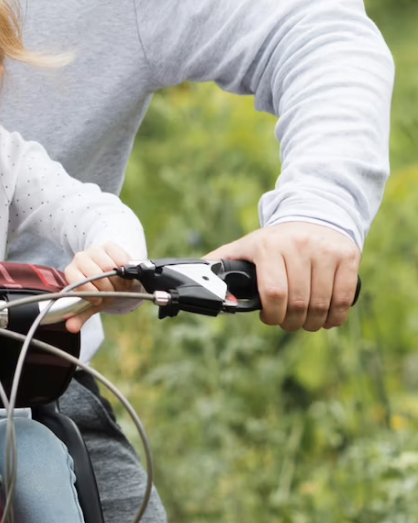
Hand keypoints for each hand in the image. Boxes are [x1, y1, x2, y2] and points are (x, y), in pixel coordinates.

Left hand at [62, 242, 138, 332]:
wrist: (111, 273)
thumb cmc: (99, 290)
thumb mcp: (90, 304)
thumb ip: (80, 315)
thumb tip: (71, 327)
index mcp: (71, 272)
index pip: (76, 281)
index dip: (91, 293)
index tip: (99, 300)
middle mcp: (80, 258)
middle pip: (97, 275)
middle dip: (109, 289)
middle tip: (113, 292)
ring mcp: (94, 250)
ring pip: (110, 267)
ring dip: (119, 280)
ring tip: (120, 284)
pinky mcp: (109, 245)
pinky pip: (121, 258)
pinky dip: (126, 269)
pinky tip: (125, 274)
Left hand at [206, 221, 360, 330]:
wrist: (313, 216)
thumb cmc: (274, 241)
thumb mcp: (246, 246)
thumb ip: (220, 262)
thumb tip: (193, 279)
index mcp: (268, 246)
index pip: (274, 293)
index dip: (273, 315)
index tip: (269, 319)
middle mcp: (298, 246)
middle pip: (299, 302)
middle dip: (292, 323)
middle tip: (288, 324)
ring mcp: (325, 251)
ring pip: (322, 303)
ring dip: (314, 323)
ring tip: (306, 323)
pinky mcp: (348, 256)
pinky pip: (345, 297)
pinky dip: (336, 316)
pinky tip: (327, 319)